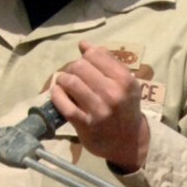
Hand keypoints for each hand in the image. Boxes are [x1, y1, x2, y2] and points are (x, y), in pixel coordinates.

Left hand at [51, 42, 149, 171]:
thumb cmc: (125, 108)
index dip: (85, 56)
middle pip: (80, 66)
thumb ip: (107, 62)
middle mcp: (113, 93)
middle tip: (74, 76)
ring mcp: (99, 110)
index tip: (85, 66)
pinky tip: (58, 94)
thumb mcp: (125, 83)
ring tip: (66, 85)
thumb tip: (83, 44)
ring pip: (70, 82)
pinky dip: (57, 96)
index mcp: (124, 80)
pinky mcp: (85, 124)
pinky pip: (64, 104)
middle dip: (73, 68)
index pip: (95, 54)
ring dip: (63, 80)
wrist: (130, 142)